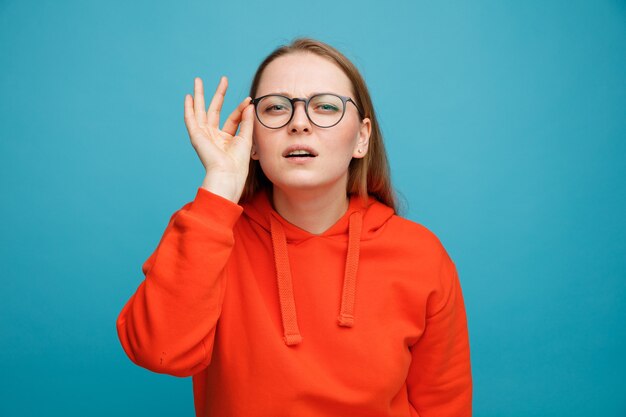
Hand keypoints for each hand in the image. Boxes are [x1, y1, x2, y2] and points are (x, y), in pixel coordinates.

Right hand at [184, 76, 254, 201]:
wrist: (227, 174)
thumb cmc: (238, 163)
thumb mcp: (245, 138)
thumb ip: (247, 120)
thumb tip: (249, 103)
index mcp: (226, 139)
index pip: (233, 118)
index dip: (240, 108)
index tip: (248, 100)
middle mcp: (214, 136)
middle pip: (215, 110)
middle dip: (219, 94)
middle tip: (223, 79)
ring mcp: (204, 136)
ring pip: (200, 111)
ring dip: (200, 95)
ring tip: (198, 80)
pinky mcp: (196, 136)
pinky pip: (190, 120)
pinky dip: (188, 108)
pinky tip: (188, 97)